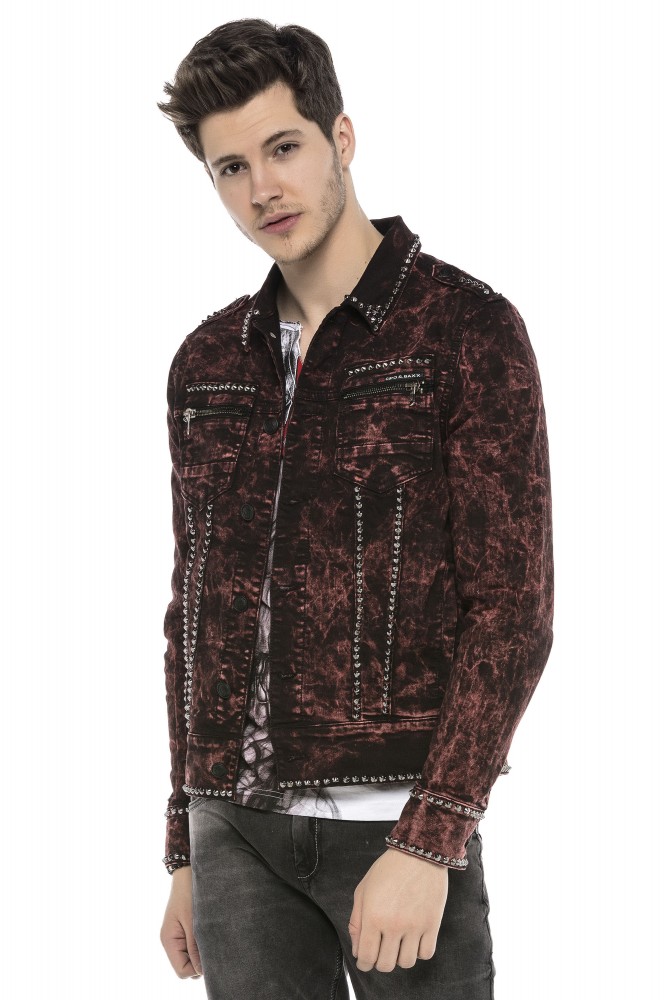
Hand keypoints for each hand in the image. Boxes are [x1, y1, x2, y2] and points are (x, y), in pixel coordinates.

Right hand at [160, 865, 202, 978]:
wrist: (186, 872)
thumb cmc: (189, 894)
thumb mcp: (193, 921)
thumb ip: (195, 947)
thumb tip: (200, 971)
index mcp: (169, 940)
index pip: (182, 970)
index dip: (197, 968)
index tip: (210, 954)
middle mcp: (170, 942)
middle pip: (186, 967)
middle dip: (199, 962)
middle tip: (213, 945)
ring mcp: (176, 937)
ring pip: (190, 958)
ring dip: (201, 952)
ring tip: (211, 936)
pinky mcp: (182, 931)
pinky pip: (191, 948)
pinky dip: (200, 945)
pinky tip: (208, 933)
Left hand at [348, 848, 448, 972]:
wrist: (418, 852)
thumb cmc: (387, 869)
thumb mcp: (363, 889)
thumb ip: (356, 920)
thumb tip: (357, 949)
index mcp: (373, 916)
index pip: (366, 956)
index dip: (364, 963)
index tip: (365, 961)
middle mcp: (393, 925)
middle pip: (386, 964)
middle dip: (379, 962)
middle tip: (381, 952)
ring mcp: (414, 926)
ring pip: (406, 963)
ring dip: (399, 958)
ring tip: (398, 944)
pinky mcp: (432, 924)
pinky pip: (426, 954)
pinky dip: (418, 952)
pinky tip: (413, 940)